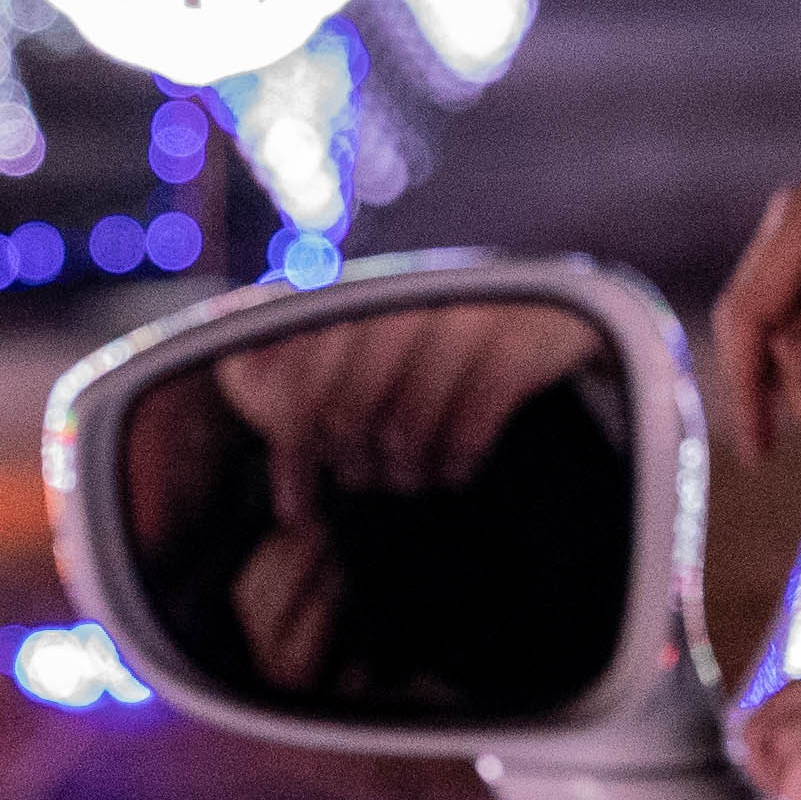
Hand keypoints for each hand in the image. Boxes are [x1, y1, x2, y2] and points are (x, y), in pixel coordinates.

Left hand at [216, 301, 602, 518]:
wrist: (560, 303)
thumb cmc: (448, 332)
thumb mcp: (374, 331)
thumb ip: (301, 340)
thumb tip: (240, 363)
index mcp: (365, 288)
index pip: (303, 383)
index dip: (292, 457)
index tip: (297, 511)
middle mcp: (410, 293)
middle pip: (350, 415)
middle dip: (354, 467)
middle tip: (369, 484)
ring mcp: (469, 313)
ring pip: (408, 425)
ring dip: (406, 472)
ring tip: (413, 479)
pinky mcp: (523, 340)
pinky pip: (471, 424)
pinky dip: (457, 461)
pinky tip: (456, 473)